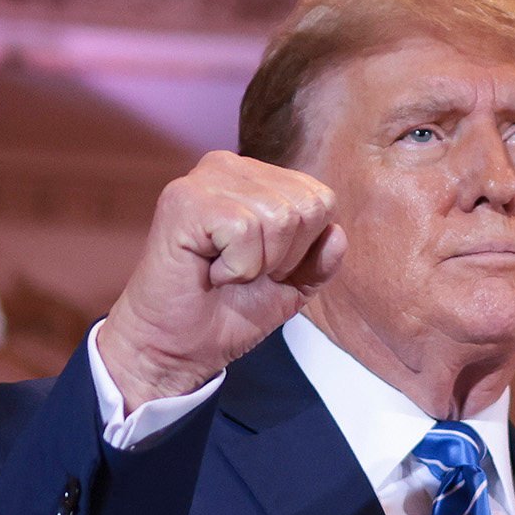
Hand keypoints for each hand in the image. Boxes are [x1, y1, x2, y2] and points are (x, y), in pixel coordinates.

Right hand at [95, 151, 346, 405]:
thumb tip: (337, 233)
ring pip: (279, 218)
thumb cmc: (226, 313)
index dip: (302, 250)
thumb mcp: (291, 288)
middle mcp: (230, 166)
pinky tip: (209, 270)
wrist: (177, 348)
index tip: (263, 269)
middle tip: (241, 273)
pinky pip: (245, 230)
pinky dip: (235, 266)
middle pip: (306, 207)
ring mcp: (205, 178)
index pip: (320, 199)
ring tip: (224, 271)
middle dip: (283, 258)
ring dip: (257, 265)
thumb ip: (319, 261)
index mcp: (257, 178)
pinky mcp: (185, 199)